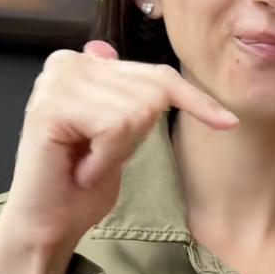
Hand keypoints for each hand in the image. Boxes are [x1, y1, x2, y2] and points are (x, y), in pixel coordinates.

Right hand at [0, 41, 237, 258]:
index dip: (194, 100)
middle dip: (137, 136)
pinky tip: (81, 170)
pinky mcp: (50, 107)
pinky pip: (114, 127)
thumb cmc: (80, 184)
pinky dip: (106, 159)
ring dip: (119, 150)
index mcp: (83, 64)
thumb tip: (107, 48)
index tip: (228, 122)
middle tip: (100, 156)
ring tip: (89, 163)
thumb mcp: (120, 134)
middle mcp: (66, 63)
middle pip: (153, 90)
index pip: (158, 74)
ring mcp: (55, 82)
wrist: (46, 225)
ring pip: (136, 110)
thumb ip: (126, 93)